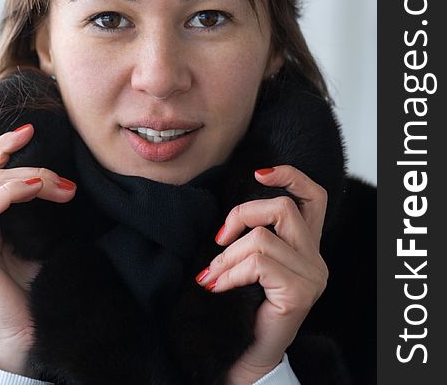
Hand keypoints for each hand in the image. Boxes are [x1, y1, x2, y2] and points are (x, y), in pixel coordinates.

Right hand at [0, 123, 76, 374]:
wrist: (24, 335)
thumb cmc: (36, 289)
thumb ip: (39, 213)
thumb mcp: (40, 241)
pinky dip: (11, 192)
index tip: (30, 131)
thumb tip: (64, 181)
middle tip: (40, 140)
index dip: (4, 149)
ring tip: (61, 185)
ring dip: (28, 176)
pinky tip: (37, 187)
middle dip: (10, 150)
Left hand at [194, 165, 328, 383]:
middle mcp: (316, 258)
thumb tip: (229, 215)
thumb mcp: (253, 263)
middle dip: (241, 215)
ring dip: (227, 255)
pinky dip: (230, 272)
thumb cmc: (246, 306)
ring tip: (213, 274)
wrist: (249, 355)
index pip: (314, 196)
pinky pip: (257, 263)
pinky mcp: (298, 293)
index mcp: (307, 245)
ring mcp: (312, 276)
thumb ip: (255, 235)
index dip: (290, 176)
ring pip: (262, 238)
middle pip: (282, 208)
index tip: (259, 174)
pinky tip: (218, 287)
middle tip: (219, 240)